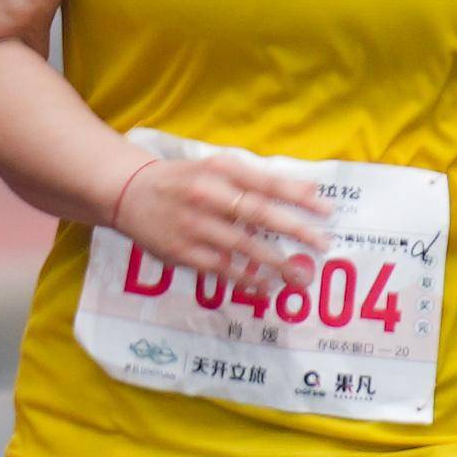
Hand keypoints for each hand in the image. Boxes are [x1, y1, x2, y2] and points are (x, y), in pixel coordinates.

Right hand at [100, 142, 324, 288]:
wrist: (129, 194)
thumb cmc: (184, 180)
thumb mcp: (218, 168)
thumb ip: (260, 179)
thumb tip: (310, 189)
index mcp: (219, 171)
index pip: (266, 184)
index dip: (298, 197)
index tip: (327, 211)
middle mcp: (206, 196)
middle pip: (257, 214)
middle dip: (294, 230)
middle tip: (322, 245)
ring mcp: (193, 226)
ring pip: (241, 247)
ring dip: (274, 263)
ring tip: (299, 277)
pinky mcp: (182, 252)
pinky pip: (220, 269)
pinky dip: (245, 280)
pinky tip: (265, 288)